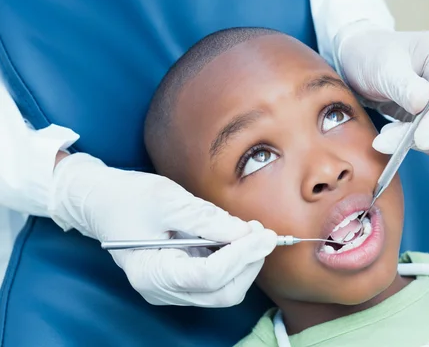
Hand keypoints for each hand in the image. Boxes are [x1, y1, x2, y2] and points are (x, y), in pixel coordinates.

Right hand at [49, 153, 276, 306]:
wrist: (101, 201)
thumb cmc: (127, 197)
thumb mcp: (167, 200)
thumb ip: (208, 219)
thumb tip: (246, 233)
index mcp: (152, 274)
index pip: (210, 276)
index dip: (242, 256)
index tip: (265, 235)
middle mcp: (162, 290)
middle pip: (222, 292)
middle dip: (249, 264)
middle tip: (264, 233)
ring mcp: (171, 288)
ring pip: (223, 290)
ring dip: (245, 264)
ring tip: (253, 232)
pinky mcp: (180, 278)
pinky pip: (216, 279)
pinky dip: (234, 261)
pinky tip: (239, 238)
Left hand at [334, 21, 428, 158]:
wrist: (361, 64)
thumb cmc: (373, 57)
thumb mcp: (382, 66)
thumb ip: (403, 85)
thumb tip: (422, 104)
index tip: (422, 138)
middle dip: (421, 133)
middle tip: (384, 141)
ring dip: (417, 142)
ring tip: (386, 134)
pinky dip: (420, 146)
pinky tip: (397, 137)